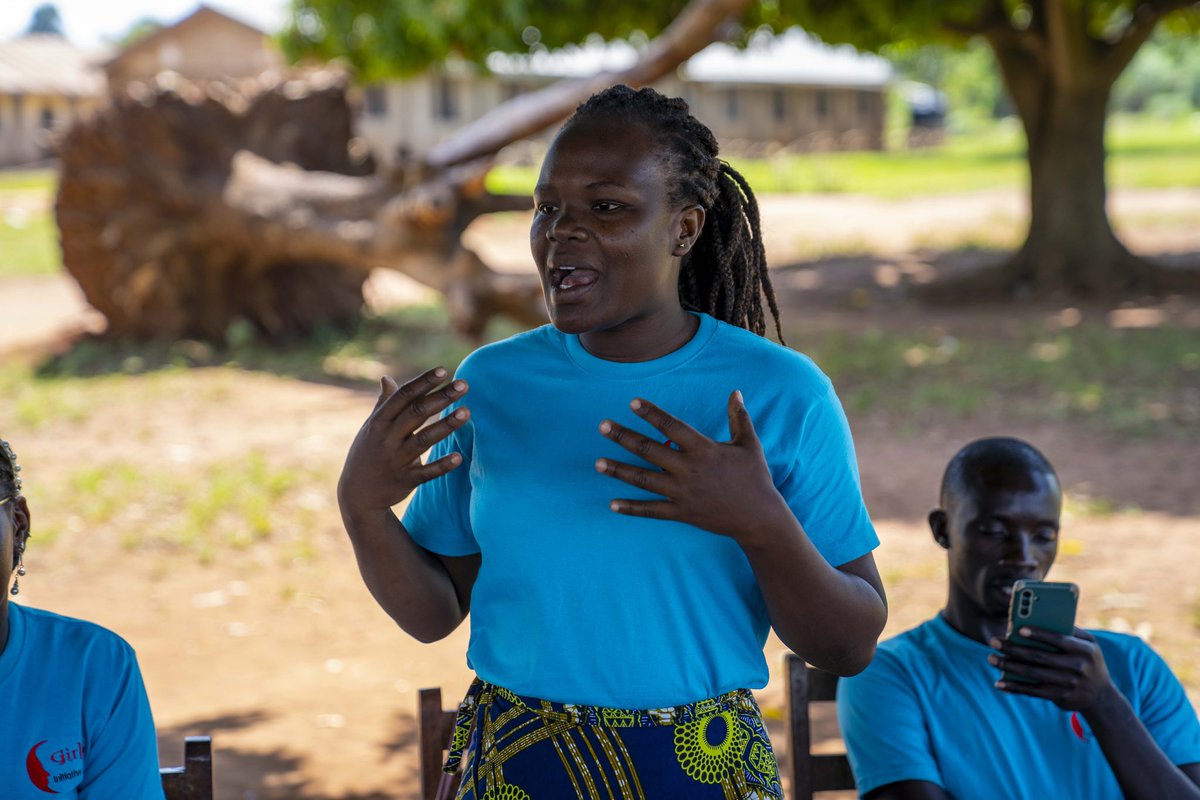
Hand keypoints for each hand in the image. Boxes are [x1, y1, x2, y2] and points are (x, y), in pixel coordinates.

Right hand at [338, 368, 469, 512]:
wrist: (357, 496)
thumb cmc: (366, 454)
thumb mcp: (370, 428)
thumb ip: (383, 404)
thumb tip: (387, 378)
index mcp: (378, 422)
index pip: (403, 396)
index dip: (423, 382)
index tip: (444, 370)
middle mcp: (387, 438)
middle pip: (417, 413)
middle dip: (441, 397)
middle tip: (464, 384)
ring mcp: (396, 460)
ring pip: (424, 439)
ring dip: (447, 425)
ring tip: (467, 412)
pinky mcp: (406, 480)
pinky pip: (427, 472)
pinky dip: (442, 465)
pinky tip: (459, 457)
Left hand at [594, 391, 786, 541]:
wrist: (759, 517)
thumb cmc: (755, 478)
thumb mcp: (749, 444)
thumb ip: (739, 418)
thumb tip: (736, 392)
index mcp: (704, 449)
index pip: (671, 426)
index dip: (651, 414)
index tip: (632, 403)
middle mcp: (688, 470)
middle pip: (649, 450)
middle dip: (624, 437)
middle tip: (602, 426)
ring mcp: (682, 493)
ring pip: (644, 480)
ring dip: (618, 470)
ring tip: (597, 463)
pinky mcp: (681, 513)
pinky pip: (651, 511)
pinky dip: (631, 509)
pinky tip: (612, 504)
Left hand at [989, 627, 1117, 711]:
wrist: (1101, 695)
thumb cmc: (1088, 660)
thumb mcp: (1088, 643)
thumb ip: (1069, 630)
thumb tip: (1038, 616)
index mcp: (1085, 649)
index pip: (1060, 639)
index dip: (1039, 634)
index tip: (1019, 629)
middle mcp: (1078, 667)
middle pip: (1040, 656)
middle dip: (1014, 649)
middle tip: (993, 641)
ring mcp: (1069, 684)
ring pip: (1033, 674)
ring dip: (1009, 667)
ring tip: (991, 659)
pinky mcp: (1060, 697)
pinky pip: (1034, 692)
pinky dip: (1015, 688)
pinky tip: (999, 683)